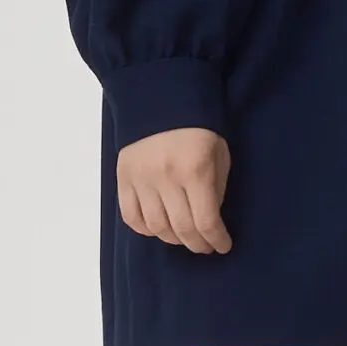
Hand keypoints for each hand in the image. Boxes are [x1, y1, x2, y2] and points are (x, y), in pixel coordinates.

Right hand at [116, 126, 233, 252]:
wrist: (162, 100)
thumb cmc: (199, 128)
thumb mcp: (219, 155)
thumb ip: (216, 190)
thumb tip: (209, 222)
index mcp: (195, 170)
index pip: (206, 221)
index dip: (216, 240)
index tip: (222, 246)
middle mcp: (166, 178)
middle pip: (182, 229)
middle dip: (197, 244)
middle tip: (205, 246)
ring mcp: (142, 179)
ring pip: (156, 227)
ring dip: (173, 239)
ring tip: (184, 236)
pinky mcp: (124, 178)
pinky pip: (131, 217)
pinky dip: (146, 229)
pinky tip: (159, 228)